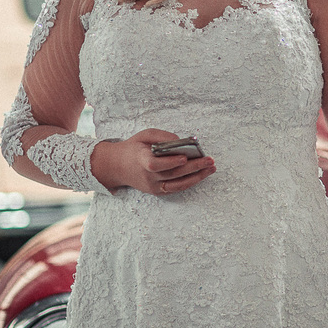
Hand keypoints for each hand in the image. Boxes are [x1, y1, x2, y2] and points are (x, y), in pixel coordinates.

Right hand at [91, 128, 215, 194]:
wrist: (117, 166)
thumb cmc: (134, 148)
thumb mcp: (144, 135)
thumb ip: (161, 136)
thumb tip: (181, 141)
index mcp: (141, 161)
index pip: (155, 165)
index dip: (170, 162)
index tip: (184, 157)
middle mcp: (147, 177)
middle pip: (172, 174)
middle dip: (193, 167)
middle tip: (209, 160)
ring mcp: (152, 186)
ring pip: (177, 184)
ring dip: (197, 177)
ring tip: (211, 168)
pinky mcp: (157, 191)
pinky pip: (176, 188)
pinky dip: (190, 182)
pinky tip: (201, 174)